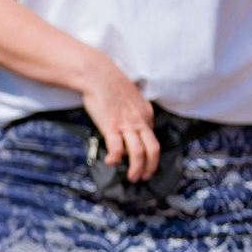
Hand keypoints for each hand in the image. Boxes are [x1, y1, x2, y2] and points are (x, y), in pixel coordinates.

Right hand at [79, 55, 157, 181]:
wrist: (98, 74)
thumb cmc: (111, 83)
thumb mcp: (131, 98)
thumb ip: (134, 112)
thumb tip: (129, 125)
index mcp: (146, 114)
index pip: (153, 138)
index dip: (151, 153)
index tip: (145, 162)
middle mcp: (139, 121)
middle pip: (153, 149)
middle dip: (151, 166)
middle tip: (145, 176)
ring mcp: (126, 124)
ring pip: (138, 152)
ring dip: (137, 168)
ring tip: (132, 177)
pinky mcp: (111, 126)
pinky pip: (117, 148)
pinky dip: (115, 158)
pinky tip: (110, 162)